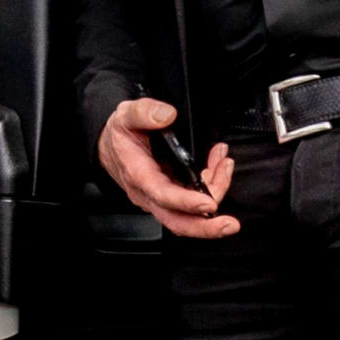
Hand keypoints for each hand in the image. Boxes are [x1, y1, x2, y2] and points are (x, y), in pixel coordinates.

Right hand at [98, 97, 237, 238]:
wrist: (110, 147)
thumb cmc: (120, 136)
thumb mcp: (125, 116)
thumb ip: (144, 112)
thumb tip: (167, 115)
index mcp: (138, 175)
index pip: (162, 195)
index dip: (186, 202)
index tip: (207, 203)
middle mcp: (149, 193)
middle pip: (177, 221)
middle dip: (206, 227)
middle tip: (229, 225)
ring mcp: (161, 198)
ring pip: (190, 213)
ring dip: (216, 193)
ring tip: (226, 165)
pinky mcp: (170, 197)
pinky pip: (194, 201)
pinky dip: (212, 186)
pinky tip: (219, 167)